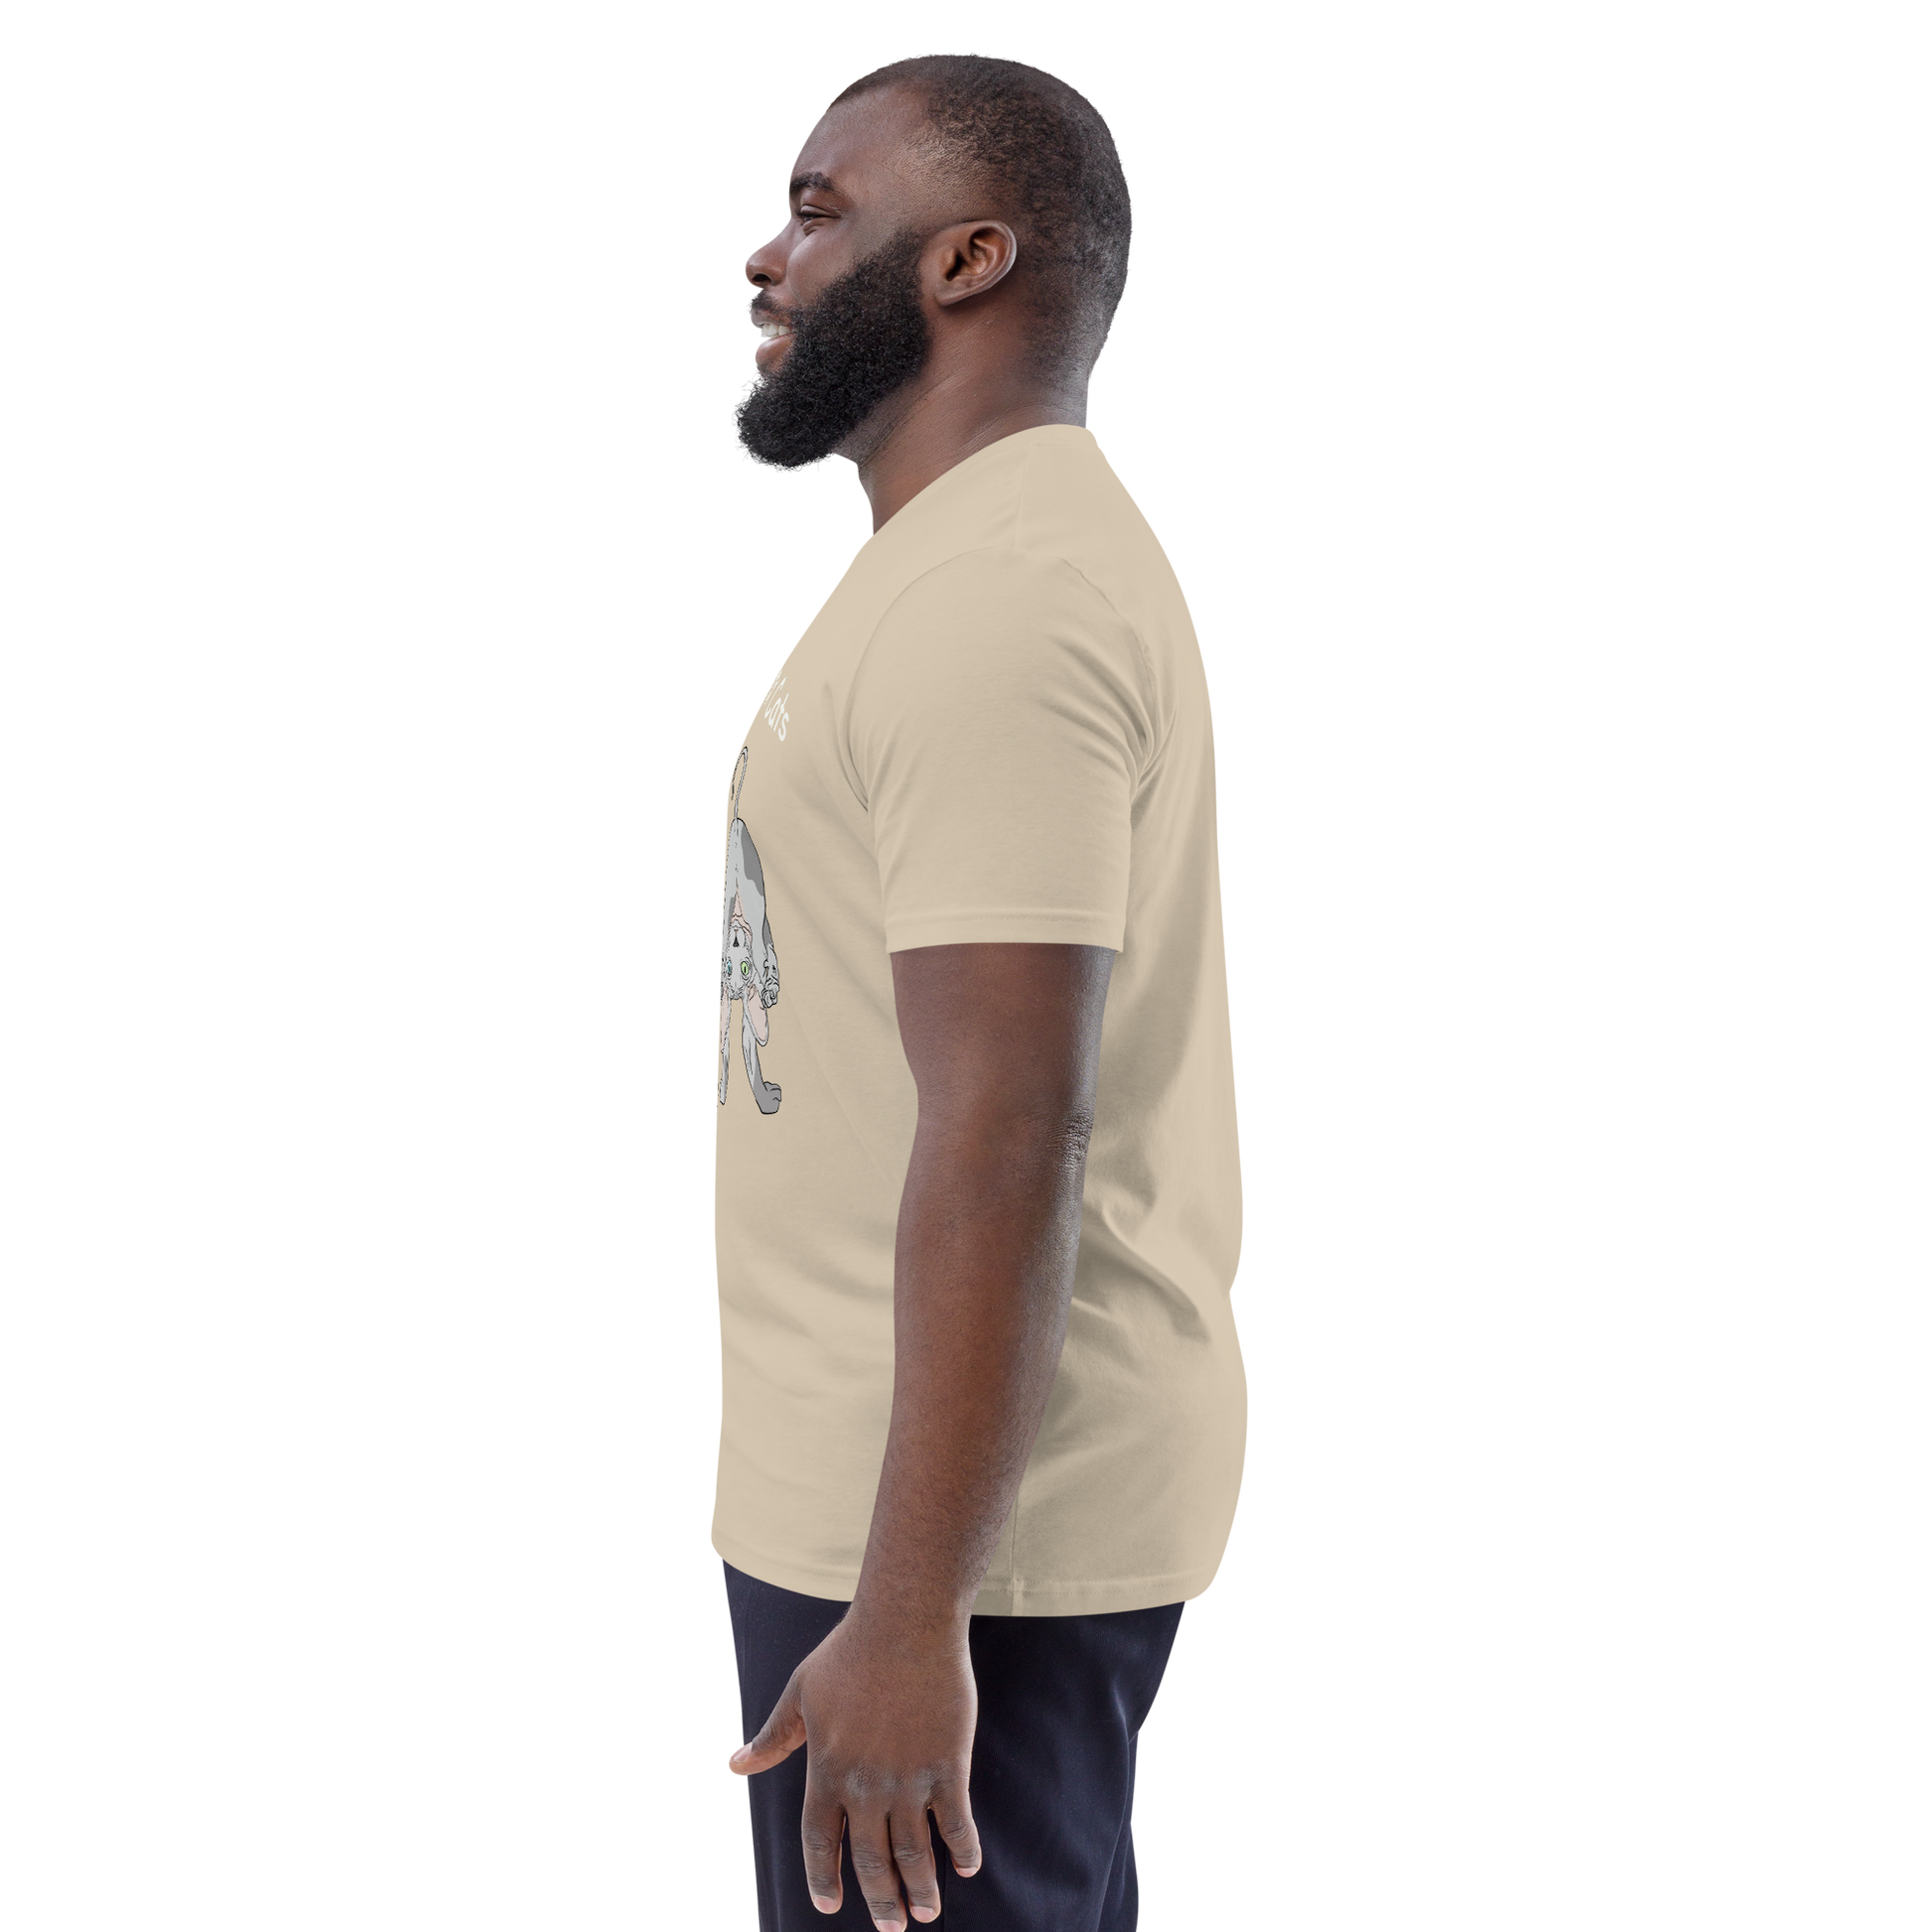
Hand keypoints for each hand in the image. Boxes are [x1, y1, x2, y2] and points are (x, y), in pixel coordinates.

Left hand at [724, 1612, 982, 1926]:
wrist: (905, 1623)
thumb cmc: (849, 1653)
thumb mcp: (800, 1694)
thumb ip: (772, 1738)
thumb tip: (734, 1766)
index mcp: (827, 1771)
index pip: (820, 1841)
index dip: (824, 1877)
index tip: (829, 1905)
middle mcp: (865, 1786)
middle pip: (870, 1860)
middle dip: (881, 1899)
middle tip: (891, 1926)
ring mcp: (909, 1780)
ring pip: (913, 1852)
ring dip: (919, 1888)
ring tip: (925, 1913)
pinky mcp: (948, 1766)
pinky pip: (956, 1821)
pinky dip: (962, 1848)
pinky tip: (967, 1866)